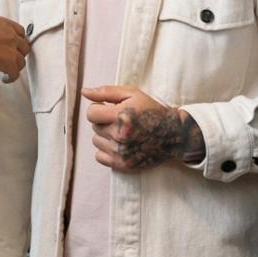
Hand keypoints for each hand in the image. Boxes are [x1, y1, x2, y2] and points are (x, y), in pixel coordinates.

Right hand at [0, 16, 29, 81]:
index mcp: (3, 24)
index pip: (19, 31)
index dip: (18, 39)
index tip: (14, 44)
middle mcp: (10, 35)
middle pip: (24, 46)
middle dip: (19, 52)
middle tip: (12, 57)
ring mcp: (12, 49)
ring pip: (21, 61)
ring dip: (16, 66)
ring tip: (9, 70)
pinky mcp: (10, 63)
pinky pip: (15, 73)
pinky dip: (11, 77)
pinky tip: (5, 78)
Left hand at [83, 85, 202, 170]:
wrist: (173, 134)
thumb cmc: (151, 110)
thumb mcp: (132, 94)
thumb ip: (106, 92)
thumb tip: (84, 92)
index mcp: (122, 116)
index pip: (91, 113)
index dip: (99, 109)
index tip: (110, 109)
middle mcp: (120, 136)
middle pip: (94, 127)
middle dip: (104, 122)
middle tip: (121, 121)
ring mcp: (121, 152)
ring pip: (96, 141)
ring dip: (105, 136)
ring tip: (122, 132)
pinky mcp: (122, 164)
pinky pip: (99, 156)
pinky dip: (106, 150)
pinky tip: (120, 144)